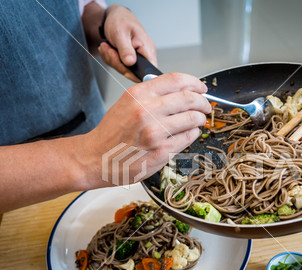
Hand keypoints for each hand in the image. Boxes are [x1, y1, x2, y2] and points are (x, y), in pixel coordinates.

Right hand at [80, 72, 210, 185]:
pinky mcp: (161, 152)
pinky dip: (193, 134)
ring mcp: (156, 132)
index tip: (201, 88)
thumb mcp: (126, 103)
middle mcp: (147, 111)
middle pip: (189, 98)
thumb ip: (151, 95)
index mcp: (139, 95)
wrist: (96, 158)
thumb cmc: (111, 133)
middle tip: (205, 106)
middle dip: (203, 102)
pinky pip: (188, 138)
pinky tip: (188, 134)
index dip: (195, 83)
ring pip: (192, 119)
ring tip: (198, 121)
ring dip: (200, 119)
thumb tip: (179, 91)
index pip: (177, 80)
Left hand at [98, 5, 156, 81]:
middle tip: (109, 50)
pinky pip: (119, 66)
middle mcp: (145, 56)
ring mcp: (137, 60)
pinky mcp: (129, 61)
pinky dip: (111, 59)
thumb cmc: (120, 21)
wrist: (114, 17)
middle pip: (133, 73)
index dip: (136, 74)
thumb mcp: (120, 33)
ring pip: (124, 70)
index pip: (148, 72)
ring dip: (112, 60)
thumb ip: (126, 49)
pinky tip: (109, 49)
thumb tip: (130, 63)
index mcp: (147, 50)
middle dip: (117, 63)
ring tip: (107, 46)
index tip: (123, 65)